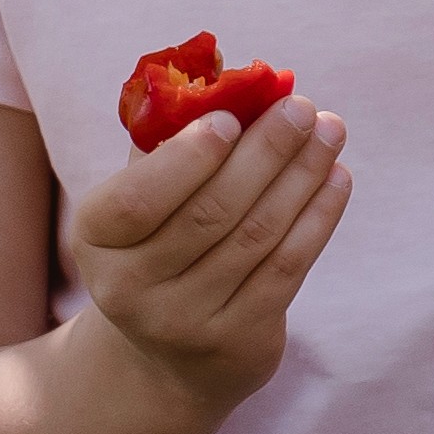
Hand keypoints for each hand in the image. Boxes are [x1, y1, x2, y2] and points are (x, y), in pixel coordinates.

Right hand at [69, 99, 350, 416]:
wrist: (168, 354)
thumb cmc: (162, 243)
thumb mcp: (146, 198)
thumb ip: (172, 143)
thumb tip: (230, 80)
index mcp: (95, 240)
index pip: (136, 199)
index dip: (188, 157)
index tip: (234, 114)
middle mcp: (129, 288)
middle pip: (211, 211)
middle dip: (266, 151)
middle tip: (303, 107)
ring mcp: (183, 321)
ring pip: (257, 235)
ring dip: (303, 175)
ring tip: (331, 131)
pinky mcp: (237, 339)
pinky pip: (288, 266)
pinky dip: (318, 216)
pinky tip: (338, 177)